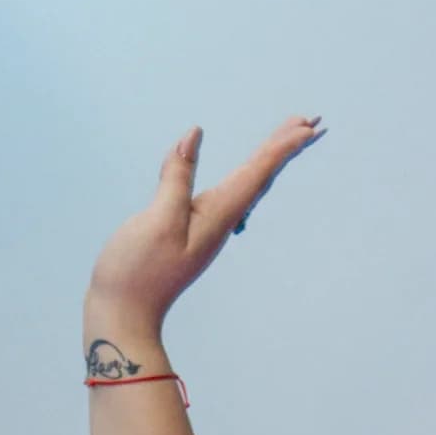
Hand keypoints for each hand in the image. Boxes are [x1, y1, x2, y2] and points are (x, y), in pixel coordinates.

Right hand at [84, 119, 323, 345]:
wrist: (124, 312)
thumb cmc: (138, 270)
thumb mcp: (159, 218)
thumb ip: (177, 176)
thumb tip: (194, 135)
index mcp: (218, 214)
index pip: (258, 173)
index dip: (282, 148)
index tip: (308, 126)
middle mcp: (220, 219)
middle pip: (261, 176)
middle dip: (285, 148)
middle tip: (311, 122)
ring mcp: (208, 226)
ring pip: (249, 185)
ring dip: (270, 159)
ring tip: (289, 138)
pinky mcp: (193, 230)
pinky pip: (230, 194)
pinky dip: (245, 176)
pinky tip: (245, 173)